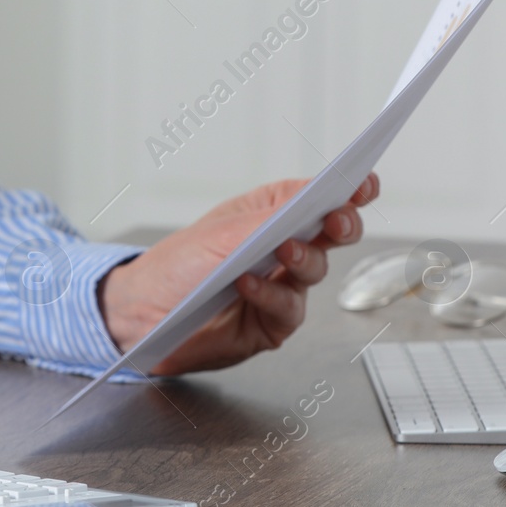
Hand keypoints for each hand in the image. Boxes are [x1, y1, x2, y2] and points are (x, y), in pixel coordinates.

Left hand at [99, 174, 379, 375]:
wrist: (140, 315)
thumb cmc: (175, 266)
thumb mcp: (221, 232)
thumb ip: (270, 218)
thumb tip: (314, 194)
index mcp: (266, 216)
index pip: (315, 198)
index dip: (345, 190)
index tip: (365, 183)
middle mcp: (280, 250)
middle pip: (329, 234)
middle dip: (340, 225)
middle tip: (336, 220)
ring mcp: (280, 287)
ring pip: (316, 271)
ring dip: (303, 260)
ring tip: (283, 251)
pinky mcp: (272, 323)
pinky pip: (289, 309)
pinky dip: (271, 294)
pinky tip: (248, 284)